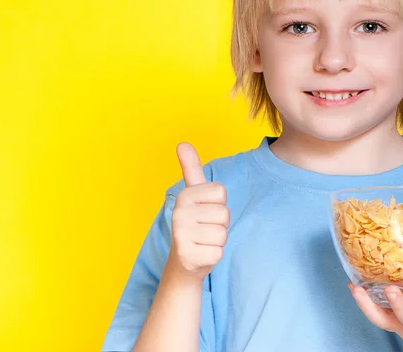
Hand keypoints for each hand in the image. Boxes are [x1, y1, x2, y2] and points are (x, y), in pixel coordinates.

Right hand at [168, 142, 229, 279]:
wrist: (184, 260)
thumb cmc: (195, 222)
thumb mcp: (194, 193)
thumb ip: (191, 168)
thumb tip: (182, 143)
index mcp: (184, 195)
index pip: (221, 193)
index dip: (218, 204)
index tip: (206, 210)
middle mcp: (179, 213)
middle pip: (224, 214)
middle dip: (220, 224)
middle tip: (205, 229)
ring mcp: (181, 235)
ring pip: (222, 234)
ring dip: (217, 240)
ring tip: (203, 240)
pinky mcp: (188, 256)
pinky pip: (218, 252)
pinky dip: (214, 255)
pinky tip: (201, 254)